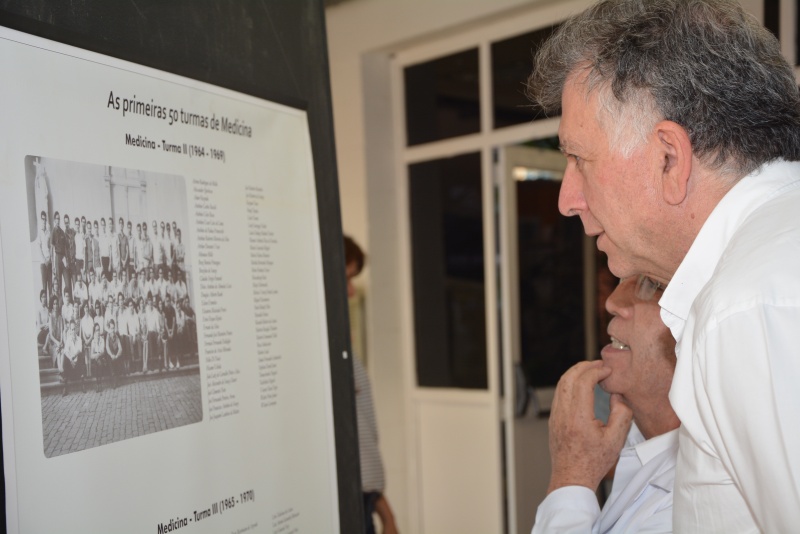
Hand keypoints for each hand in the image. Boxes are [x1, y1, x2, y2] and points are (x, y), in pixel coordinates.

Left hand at [546, 360, 632, 493]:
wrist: (572, 478)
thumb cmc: (594, 462)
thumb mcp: (616, 440)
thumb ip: (622, 414)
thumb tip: (617, 395)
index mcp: (579, 417)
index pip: (583, 382)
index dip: (596, 370)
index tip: (607, 370)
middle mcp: (563, 414)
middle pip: (568, 378)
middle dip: (584, 366)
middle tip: (599, 364)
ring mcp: (555, 416)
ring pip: (561, 384)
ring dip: (575, 373)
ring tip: (591, 371)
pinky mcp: (553, 420)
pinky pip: (558, 394)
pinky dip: (569, 383)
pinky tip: (581, 386)